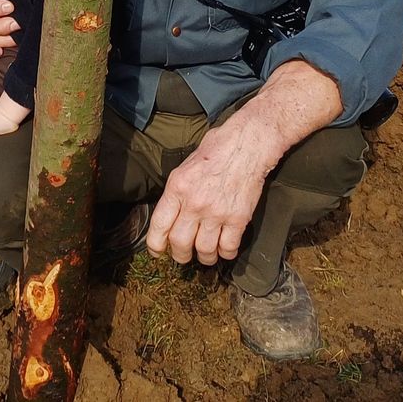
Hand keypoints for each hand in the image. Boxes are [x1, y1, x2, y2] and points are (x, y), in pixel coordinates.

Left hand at [145, 121, 277, 266]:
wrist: (247, 145)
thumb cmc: (216, 150)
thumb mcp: (185, 166)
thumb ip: (177, 192)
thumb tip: (172, 213)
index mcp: (177, 188)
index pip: (160, 225)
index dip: (156, 245)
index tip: (157, 251)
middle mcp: (194, 204)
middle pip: (180, 244)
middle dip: (180, 255)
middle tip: (183, 255)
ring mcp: (217, 213)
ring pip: (205, 250)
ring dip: (204, 258)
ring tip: (206, 255)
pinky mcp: (238, 218)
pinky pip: (229, 248)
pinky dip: (226, 253)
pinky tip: (225, 248)